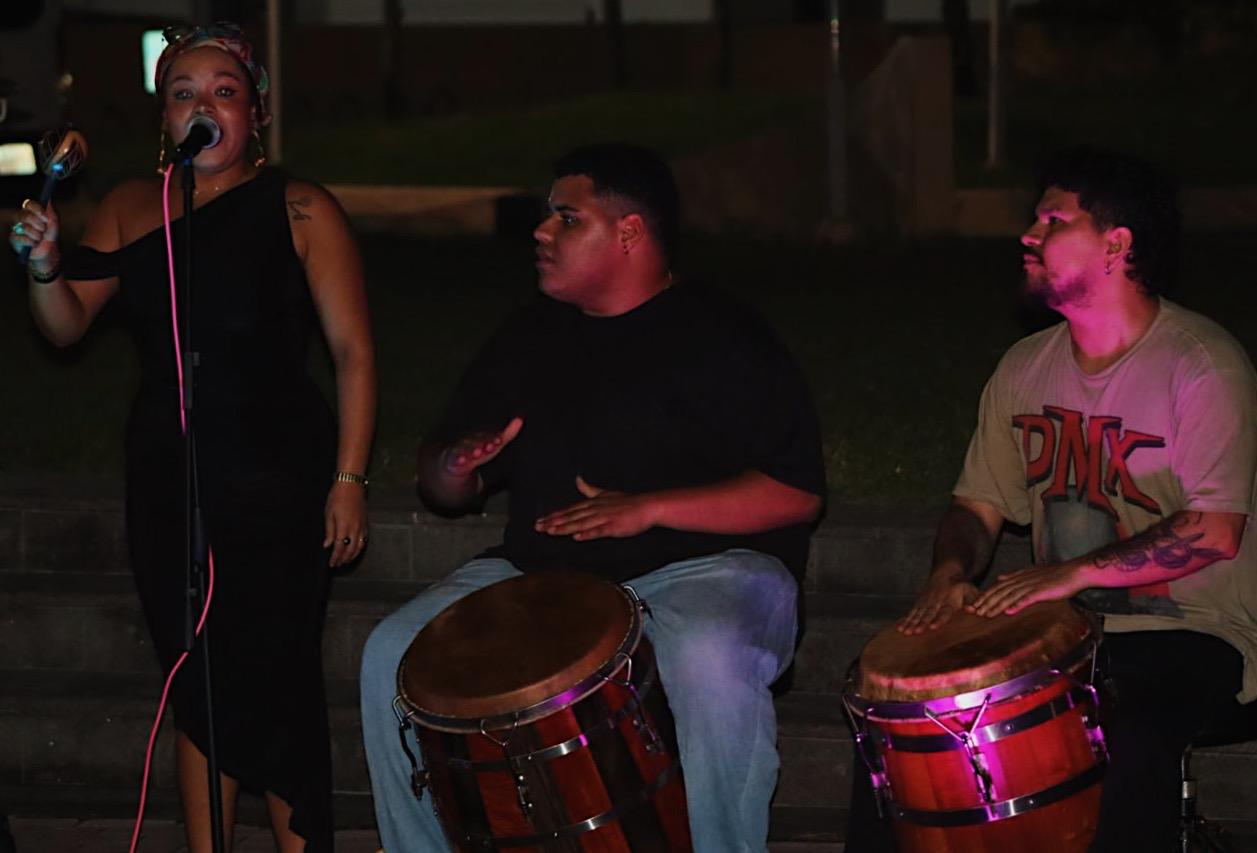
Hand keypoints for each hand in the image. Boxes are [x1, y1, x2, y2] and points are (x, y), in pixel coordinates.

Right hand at [9, 198, 59, 265]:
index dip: (37, 210)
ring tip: (40, 239)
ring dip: (37, 235)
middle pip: (24, 215)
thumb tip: (48, 200)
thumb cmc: (49, 235)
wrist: (47, 251)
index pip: (28, 204)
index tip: (46, 218)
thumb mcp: (53, 224)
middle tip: (44, 230)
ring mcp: (16, 227)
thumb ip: (51, 213)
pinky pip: (22, 239)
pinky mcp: (13, 238)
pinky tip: (34, 244)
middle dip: (38, 224)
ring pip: (24, 228)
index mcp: (30, 211)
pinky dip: (32, 243)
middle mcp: (20, 217)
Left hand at [324, 480, 367, 566]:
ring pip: (359, 547)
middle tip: (337, 564)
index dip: (335, 557)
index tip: (331, 563)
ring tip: (346, 560)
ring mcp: (362, 526)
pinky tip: (355, 550)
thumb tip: (327, 544)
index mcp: (343, 526)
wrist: (351, 485)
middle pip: (350, 550)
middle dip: (343, 559)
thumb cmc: (337, 496)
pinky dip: (359, 548)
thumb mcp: (328, 513)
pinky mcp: (365, 523)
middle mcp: (354, 528)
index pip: (339, 547)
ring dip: (352, 556)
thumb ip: (329, 531)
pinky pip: (364, 540)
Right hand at [441, 416, 522, 476]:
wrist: (455, 459)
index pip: (489, 437)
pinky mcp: (453, 459)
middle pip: (477, 442)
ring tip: (477, 452)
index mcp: (482, 437)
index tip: (499, 441)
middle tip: (490, 446)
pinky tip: (462, 460)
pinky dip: (458, 459)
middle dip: (483, 444)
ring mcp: (461, 449)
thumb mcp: (494, 443)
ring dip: (471, 450)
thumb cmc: (479, 449)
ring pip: (466, 449)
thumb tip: (520, 420)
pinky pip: (455, 459)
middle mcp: (471, 441)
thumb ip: (508, 433)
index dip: (494, 439)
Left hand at [534, 476, 657, 540]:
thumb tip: (577, 479)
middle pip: (571, 517)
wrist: (647, 506)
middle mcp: (595, 509)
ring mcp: (604, 518)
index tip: (540, 520)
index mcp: (592, 503)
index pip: (569, 510)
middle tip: (537, 527)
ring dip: (565, 527)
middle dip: (553, 522)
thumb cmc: (627, 502)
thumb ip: (589, 489)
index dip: (554, 515)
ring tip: (551, 531)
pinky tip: (577, 537)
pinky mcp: (614, 526)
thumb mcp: (605, 493)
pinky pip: (599, 530)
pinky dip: (588, 533)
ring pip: (581, 523)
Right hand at [898, 572, 978, 634]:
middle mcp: (936, 601)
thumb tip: (974, 611)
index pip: (944, 612)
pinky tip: (899, 627)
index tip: (933, 627)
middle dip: (921, 623)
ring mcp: (926, 602)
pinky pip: (911, 612)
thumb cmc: (961, 585)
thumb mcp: (971, 591)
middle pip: (928, 614)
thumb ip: (973, 601)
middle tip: (915, 632)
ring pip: (918, 614)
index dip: (939, 620)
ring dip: (911, 623)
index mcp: (949, 600)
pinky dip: (905, 619)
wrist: (946, 571)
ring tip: (905, 632)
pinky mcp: (919, 603)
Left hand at [967, 564, 1082, 616]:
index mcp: (1019, 576)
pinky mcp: (1042, 591)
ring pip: (1010, 596)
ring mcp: (1031, 585)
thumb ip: (1015, 576)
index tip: (974, 605)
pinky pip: (1027, 599)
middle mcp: (1022, 580)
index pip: (997, 586)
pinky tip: (1009, 612)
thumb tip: (1000, 578)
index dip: (985, 595)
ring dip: (997, 606)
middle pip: (1000, 591)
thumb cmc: (1056, 575)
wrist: (1075, 572)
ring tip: (986, 615)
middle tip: (973, 612)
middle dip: (986, 602)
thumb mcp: (1031, 572)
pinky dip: (1017, 605)